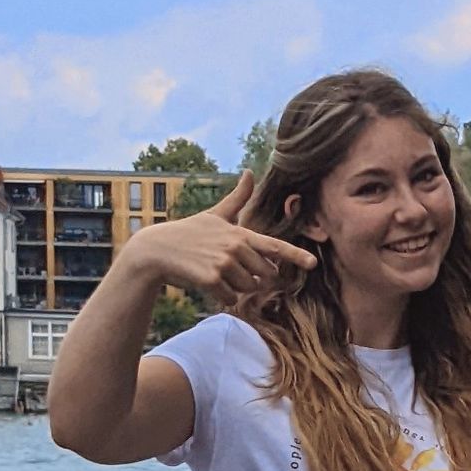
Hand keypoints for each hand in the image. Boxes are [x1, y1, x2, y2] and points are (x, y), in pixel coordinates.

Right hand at [124, 172, 316, 303]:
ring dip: (235, 287)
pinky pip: (230, 298)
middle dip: (252, 276)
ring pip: (248, 289)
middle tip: (227, 266)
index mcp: (240, 234)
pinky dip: (221, 297)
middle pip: (263, 275)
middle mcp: (235, 247)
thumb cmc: (190, 232)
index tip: (313, 263)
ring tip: (216, 272)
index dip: (295, 256)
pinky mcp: (211, 280)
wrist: (157, 250)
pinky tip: (206, 283)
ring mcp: (224, 263)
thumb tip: (249, 172)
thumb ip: (237, 199)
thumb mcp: (216, 214)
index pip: (274, 246)